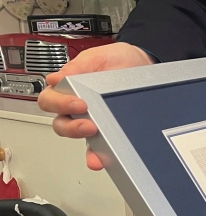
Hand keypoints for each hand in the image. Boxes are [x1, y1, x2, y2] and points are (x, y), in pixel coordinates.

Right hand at [39, 42, 155, 170]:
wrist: (146, 67)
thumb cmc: (120, 60)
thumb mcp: (99, 57)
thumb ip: (79, 66)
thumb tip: (56, 78)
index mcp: (69, 88)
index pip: (50, 100)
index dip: (59, 103)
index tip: (79, 102)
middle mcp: (77, 108)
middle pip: (60, 123)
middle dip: (71, 126)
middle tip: (88, 123)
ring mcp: (93, 121)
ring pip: (78, 138)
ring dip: (83, 143)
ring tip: (95, 138)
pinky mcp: (109, 132)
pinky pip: (99, 148)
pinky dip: (98, 155)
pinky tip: (102, 158)